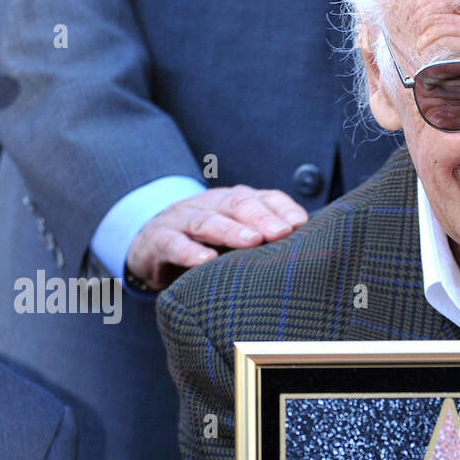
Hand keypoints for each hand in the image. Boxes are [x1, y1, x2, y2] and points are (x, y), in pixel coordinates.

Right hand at [126, 185, 308, 290]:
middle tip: (281, 232)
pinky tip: (205, 261)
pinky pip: (173, 242)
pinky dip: (188, 251)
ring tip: (251, 241)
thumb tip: (308, 254)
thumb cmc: (206, 244)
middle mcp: (210, 204)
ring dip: (230, 230)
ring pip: (206, 220)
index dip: (282, 208)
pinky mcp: (158, 240)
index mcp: (234, 202)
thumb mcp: (236, 239)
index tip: (301, 224)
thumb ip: (266, 242)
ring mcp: (182, 219)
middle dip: (261, 217)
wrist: (150, 245)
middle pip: (237, 204)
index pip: (263, 198)